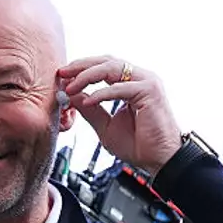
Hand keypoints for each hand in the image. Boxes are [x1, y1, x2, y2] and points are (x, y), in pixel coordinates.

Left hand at [57, 56, 182, 176]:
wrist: (160, 160)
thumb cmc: (139, 145)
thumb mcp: (105, 126)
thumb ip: (90, 110)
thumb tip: (71, 97)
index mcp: (131, 83)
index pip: (104, 67)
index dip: (82, 69)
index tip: (62, 76)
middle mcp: (140, 78)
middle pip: (106, 61)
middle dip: (81, 66)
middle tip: (62, 73)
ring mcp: (147, 82)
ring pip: (112, 68)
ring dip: (87, 75)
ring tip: (71, 87)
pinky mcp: (150, 91)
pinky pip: (120, 88)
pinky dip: (101, 94)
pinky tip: (87, 101)